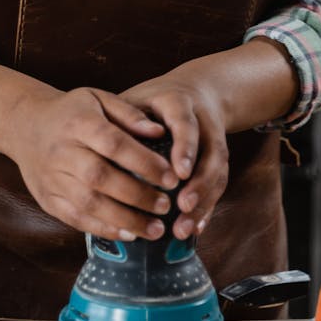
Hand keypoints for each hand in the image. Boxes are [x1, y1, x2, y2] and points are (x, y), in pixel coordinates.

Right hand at [7, 86, 179, 239]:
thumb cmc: (71, 112)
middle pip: (101, 177)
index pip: (114, 143)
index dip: (144, 162)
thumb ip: (129, 114)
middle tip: (166, 206)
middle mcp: (63, 151)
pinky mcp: (47, 199)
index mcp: (79, 122)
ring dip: (125, 220)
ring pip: (89, 204)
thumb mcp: (98, 99)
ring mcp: (52, 178)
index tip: (171, 177)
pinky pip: (75, 219)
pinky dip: (103, 229)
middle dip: (137, 195)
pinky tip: (128, 234)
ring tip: (155, 228)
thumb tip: (160, 133)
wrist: (24, 125)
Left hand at [120, 65, 228, 240]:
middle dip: (200, 183)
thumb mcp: (137, 98)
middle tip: (182, 206)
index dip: (186, 147)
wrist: (195, 91)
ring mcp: (215, 141)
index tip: (179, 173)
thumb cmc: (154, 99)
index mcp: (179, 102)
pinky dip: (207, 208)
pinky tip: (194, 229)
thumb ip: (122, 119)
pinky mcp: (217, 160)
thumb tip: (102, 146)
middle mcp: (203, 122)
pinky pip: (218, 185)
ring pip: (218, 172)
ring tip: (183, 228)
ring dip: (204, 202)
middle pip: (211, 153)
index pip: (186, 123)